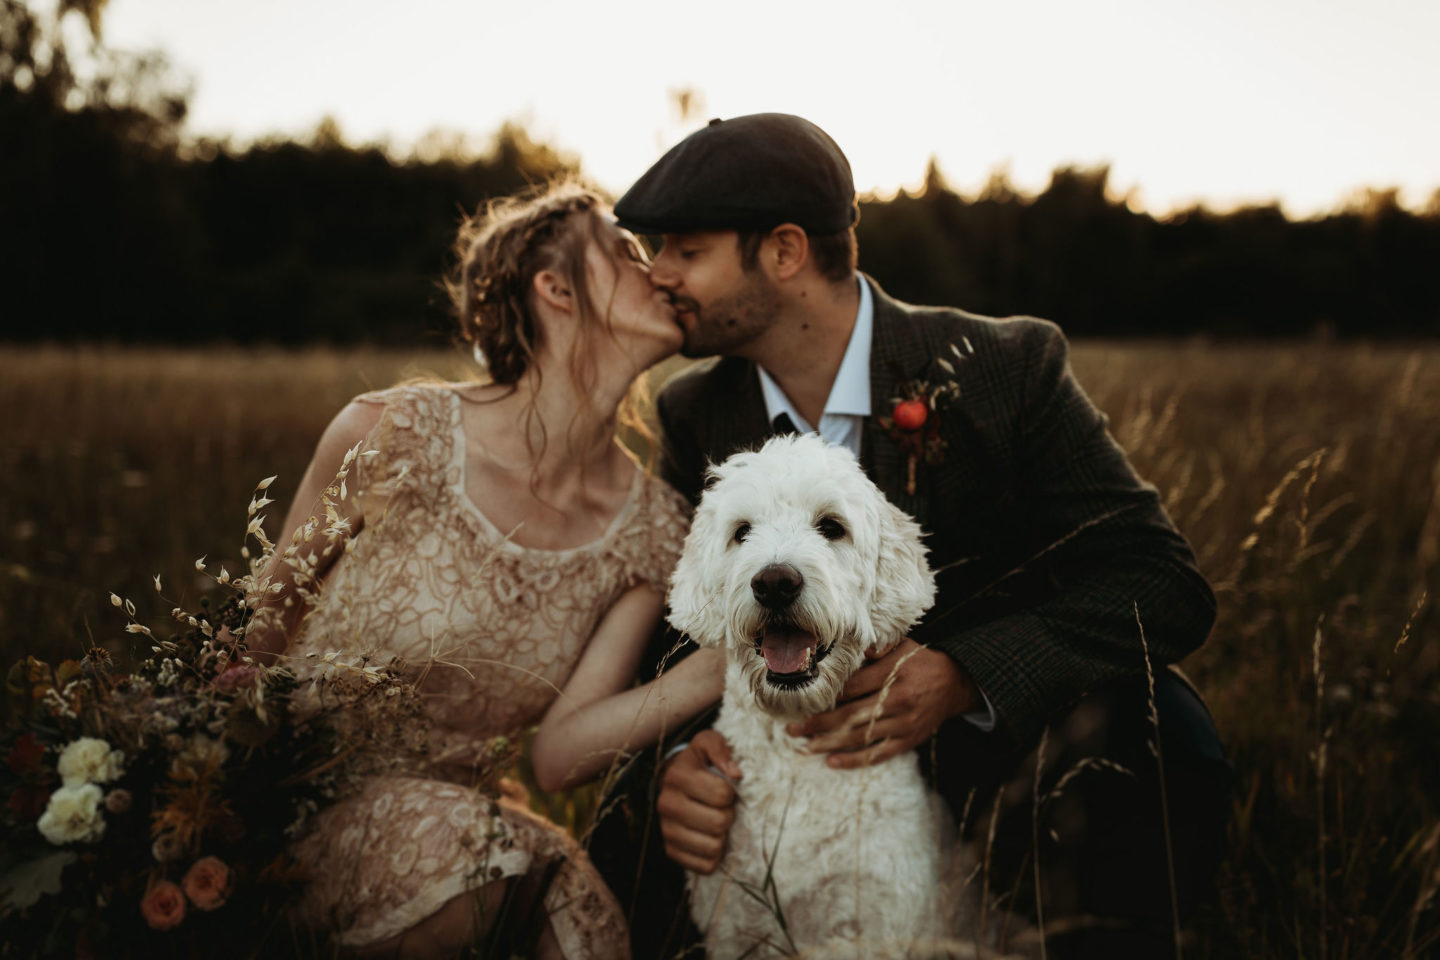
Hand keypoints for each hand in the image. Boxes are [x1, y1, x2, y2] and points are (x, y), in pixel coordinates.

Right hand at [656, 729, 741, 873]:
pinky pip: (705, 866)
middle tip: (724, 808)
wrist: (673, 782)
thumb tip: (736, 774)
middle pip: (719, 822)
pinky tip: (711, 839)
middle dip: (729, 815)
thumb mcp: (708, 743)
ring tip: (717, 822)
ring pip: (713, 847)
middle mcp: (666, 804)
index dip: (731, 792)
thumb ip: (721, 748)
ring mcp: (667, 831)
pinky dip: (714, 856)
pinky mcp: (671, 852)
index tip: (726, 788)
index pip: (722, 795)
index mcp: (677, 776)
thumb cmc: (698, 763)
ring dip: (722, 836)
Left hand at [786, 638, 974, 768]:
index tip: (804, 700)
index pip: (853, 687)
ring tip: (803, 747)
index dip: (828, 695)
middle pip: (850, 714)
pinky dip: (854, 760)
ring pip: (860, 737)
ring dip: (829, 743)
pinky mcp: (908, 740)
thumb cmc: (920, 661)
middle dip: (819, 723)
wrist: (955, 683)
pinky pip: (878, 753)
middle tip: (792, 728)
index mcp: (893, 674)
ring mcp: (902, 723)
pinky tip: (832, 762)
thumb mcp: (902, 646)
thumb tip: (853, 647)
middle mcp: (897, 700)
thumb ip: (877, 647)